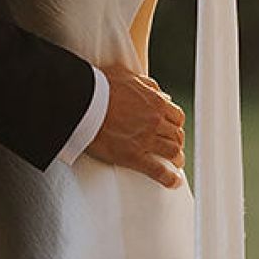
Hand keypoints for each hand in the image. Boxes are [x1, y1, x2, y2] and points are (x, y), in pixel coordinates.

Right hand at [88, 65, 185, 188]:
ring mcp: (146, 140)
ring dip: (176, 159)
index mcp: (155, 102)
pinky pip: (158, 171)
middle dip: (176, 142)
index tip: (171, 130)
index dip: (175, 125)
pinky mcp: (133, 156)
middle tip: (172, 148)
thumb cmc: (99, 88)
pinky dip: (169, 178)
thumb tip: (162, 94)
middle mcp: (155, 121)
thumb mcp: (127, 76)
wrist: (81, 103)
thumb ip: (148, 85)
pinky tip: (174, 183)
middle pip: (176, 136)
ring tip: (175, 164)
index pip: (176, 117)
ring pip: (172, 152)